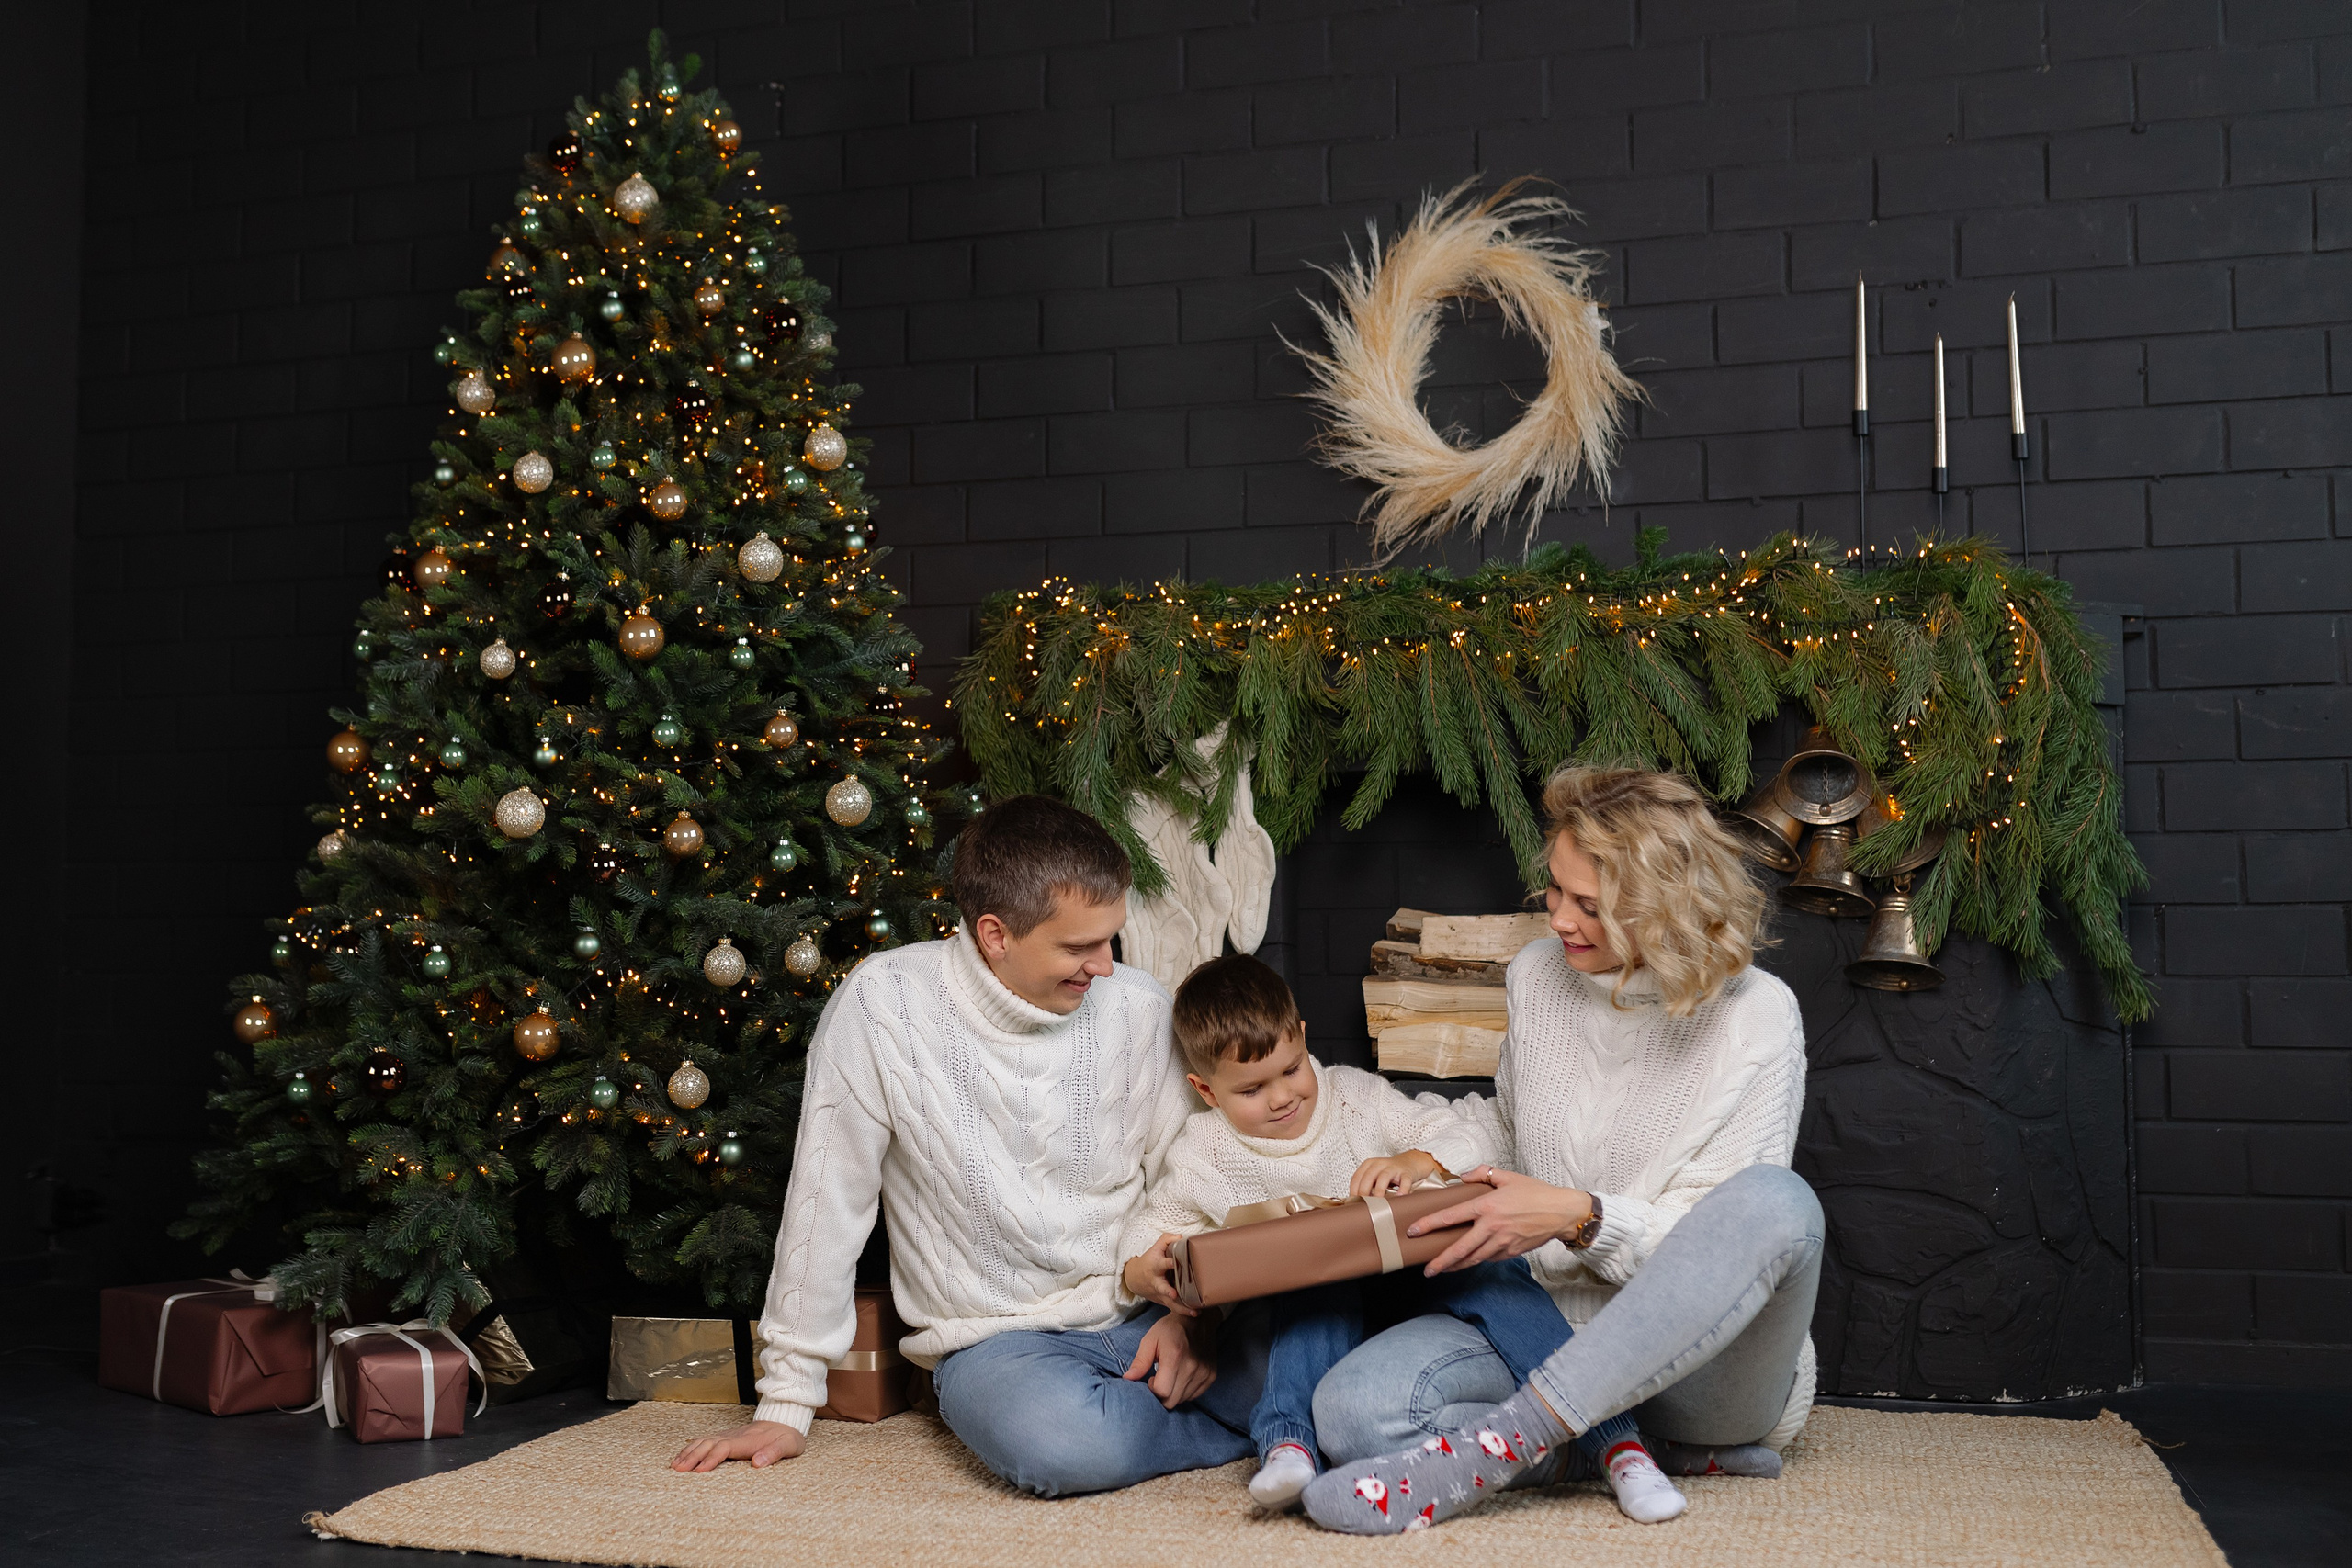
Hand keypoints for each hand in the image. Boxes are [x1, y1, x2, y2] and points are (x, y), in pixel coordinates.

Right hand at [670, 1419, 803, 1471]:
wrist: (786, 1420)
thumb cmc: (787, 1437)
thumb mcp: (788, 1446)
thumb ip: (774, 1453)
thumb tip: (757, 1463)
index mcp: (748, 1440)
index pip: (725, 1447)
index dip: (712, 1458)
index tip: (700, 1470)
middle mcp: (734, 1436)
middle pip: (709, 1443)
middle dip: (692, 1456)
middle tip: (678, 1470)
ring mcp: (729, 1435)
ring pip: (704, 1440)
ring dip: (689, 1452)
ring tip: (675, 1465)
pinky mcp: (727, 1436)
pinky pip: (706, 1440)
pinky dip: (692, 1447)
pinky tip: (684, 1455)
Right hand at [1121, 1233, 1194, 1315]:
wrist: (1135, 1278)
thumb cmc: (1150, 1260)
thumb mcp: (1156, 1247)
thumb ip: (1167, 1239)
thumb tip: (1181, 1237)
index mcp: (1156, 1266)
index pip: (1162, 1264)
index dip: (1168, 1263)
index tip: (1175, 1262)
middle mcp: (1157, 1282)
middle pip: (1162, 1287)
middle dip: (1167, 1291)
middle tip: (1174, 1294)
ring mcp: (1160, 1293)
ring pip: (1170, 1302)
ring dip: (1181, 1308)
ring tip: (1194, 1312)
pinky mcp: (1164, 1301)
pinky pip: (1174, 1308)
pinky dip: (1183, 1312)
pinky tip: (1195, 1313)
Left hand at [1121, 1309, 1218, 1408]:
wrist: (1198, 1319)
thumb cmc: (1170, 1329)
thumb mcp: (1150, 1340)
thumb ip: (1140, 1361)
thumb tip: (1127, 1379)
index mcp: (1174, 1357)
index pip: (1161, 1391)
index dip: (1152, 1389)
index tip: (1150, 1379)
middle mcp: (1192, 1367)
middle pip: (1172, 1400)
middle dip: (1161, 1395)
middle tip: (1159, 1380)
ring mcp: (1203, 1373)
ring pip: (1183, 1400)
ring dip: (1173, 1393)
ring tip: (1171, 1376)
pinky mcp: (1211, 1376)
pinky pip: (1194, 1395)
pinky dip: (1185, 1391)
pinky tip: (1181, 1377)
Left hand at [1349, 1149, 1441, 1197]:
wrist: (1410, 1163)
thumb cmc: (1389, 1173)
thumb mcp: (1374, 1176)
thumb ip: (1366, 1186)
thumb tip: (1355, 1204)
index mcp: (1369, 1164)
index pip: (1357, 1177)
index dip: (1353, 1191)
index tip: (1353, 1203)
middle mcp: (1380, 1164)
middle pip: (1368, 1177)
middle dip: (1364, 1192)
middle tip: (1364, 1205)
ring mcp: (1394, 1168)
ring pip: (1384, 1177)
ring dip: (1379, 1191)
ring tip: (1378, 1204)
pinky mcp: (1407, 1173)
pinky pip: (1405, 1181)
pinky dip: (1402, 1190)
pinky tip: (1398, 1198)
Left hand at [1407, 1166, 1592, 1275]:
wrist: (1562, 1212)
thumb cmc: (1536, 1193)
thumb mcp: (1508, 1176)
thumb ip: (1482, 1173)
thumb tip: (1463, 1177)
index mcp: (1487, 1206)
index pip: (1451, 1217)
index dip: (1430, 1225)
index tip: (1414, 1232)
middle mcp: (1491, 1227)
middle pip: (1460, 1249)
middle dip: (1441, 1261)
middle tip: (1426, 1269)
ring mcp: (1502, 1242)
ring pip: (1474, 1259)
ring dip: (1456, 1266)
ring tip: (1442, 1270)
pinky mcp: (1511, 1252)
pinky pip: (1490, 1259)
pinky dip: (1477, 1261)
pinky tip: (1468, 1262)